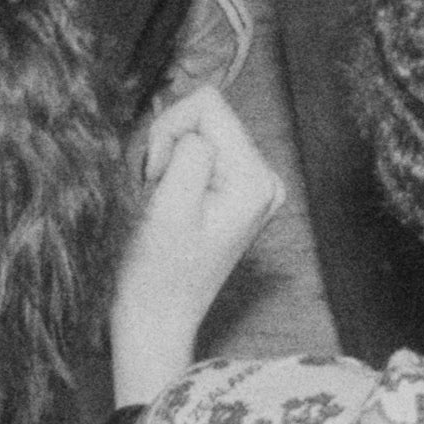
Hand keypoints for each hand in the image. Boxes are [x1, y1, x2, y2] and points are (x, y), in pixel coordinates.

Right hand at [112, 79, 287, 404]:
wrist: (157, 319)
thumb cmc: (155, 272)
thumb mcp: (169, 205)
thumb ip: (189, 150)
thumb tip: (194, 117)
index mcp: (256, 179)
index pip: (208, 104)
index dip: (168, 131)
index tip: (156, 177)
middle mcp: (267, 179)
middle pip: (208, 116)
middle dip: (171, 146)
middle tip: (158, 194)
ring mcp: (257, 186)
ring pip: (202, 133)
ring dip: (172, 160)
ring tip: (165, 203)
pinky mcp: (240, 193)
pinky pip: (203, 153)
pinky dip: (178, 171)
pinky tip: (175, 205)